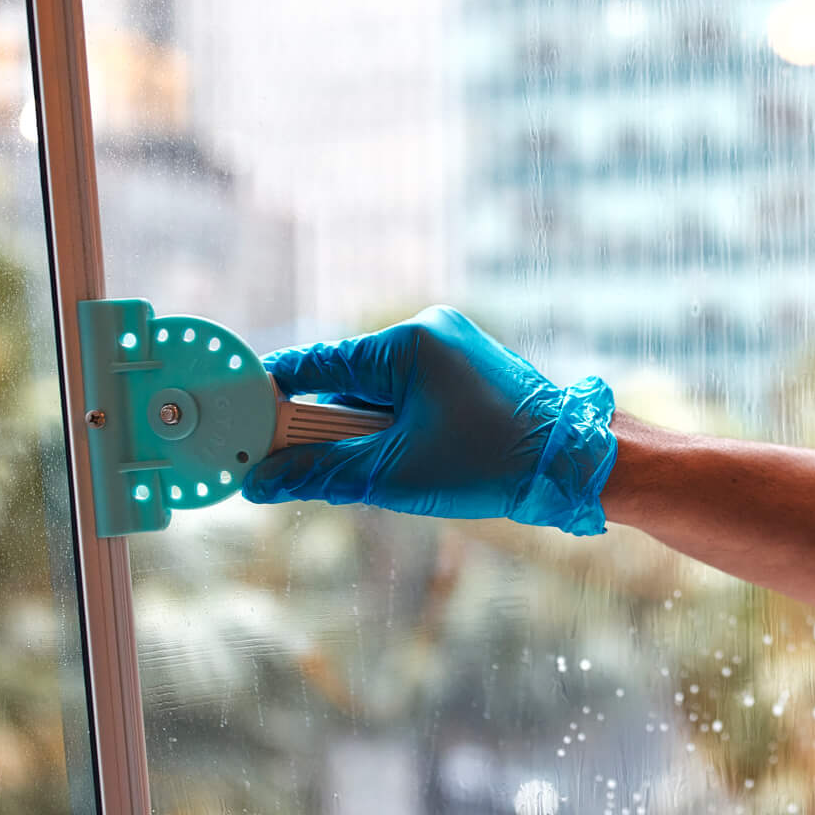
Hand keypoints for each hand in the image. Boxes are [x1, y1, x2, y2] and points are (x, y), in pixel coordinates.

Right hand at [240, 306, 617, 534]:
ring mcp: (451, 347)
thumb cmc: (491, 464)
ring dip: (367, 433)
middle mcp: (428, 331)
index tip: (237, 420)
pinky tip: (413, 461)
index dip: (272, 396)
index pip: (313, 365)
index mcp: (406, 342)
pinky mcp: (468, 368)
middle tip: (308, 471)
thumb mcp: (393, 475)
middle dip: (331, 429)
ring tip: (391, 472)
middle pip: (344, 382)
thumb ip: (319, 474)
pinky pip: (409, 395)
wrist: (577, 465)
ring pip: (377, 394)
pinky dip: (397, 428)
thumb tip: (259, 482)